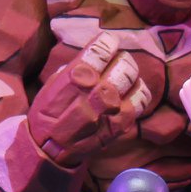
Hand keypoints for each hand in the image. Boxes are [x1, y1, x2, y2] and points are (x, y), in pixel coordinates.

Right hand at [27, 33, 155, 162]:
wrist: (50, 149)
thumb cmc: (50, 111)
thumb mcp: (52, 84)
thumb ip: (75, 67)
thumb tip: (96, 51)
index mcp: (73, 79)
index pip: (99, 52)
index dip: (107, 43)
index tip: (108, 42)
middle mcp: (93, 94)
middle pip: (122, 67)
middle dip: (123, 59)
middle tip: (119, 60)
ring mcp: (110, 112)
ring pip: (133, 82)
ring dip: (131, 74)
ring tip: (124, 74)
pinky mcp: (121, 126)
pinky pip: (140, 101)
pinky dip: (139, 91)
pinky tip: (131, 91)